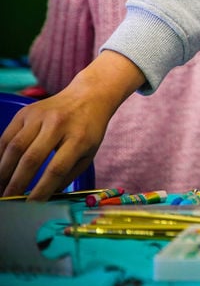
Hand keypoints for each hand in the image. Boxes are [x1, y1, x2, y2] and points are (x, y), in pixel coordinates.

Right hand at [0, 50, 143, 199]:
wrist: (88, 96)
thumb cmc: (89, 130)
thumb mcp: (88, 153)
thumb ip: (68, 175)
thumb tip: (43, 198)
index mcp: (79, 138)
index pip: (57, 169)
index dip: (41, 190)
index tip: (30, 206)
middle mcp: (58, 124)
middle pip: (31, 158)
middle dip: (16, 184)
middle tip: (7, 201)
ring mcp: (40, 116)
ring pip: (14, 147)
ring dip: (3, 172)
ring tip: (1, 189)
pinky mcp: (25, 112)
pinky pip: (6, 137)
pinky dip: (0, 157)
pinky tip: (0, 170)